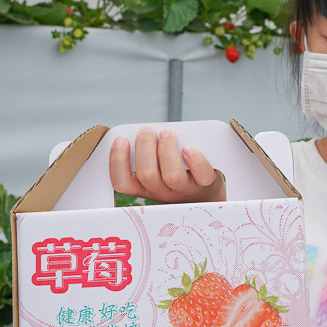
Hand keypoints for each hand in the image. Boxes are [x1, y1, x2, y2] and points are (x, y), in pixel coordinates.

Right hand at [109, 126, 226, 202]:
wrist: (208, 196)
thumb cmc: (178, 177)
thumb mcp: (157, 173)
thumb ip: (147, 155)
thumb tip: (141, 131)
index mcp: (145, 188)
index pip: (122, 183)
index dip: (117, 161)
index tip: (121, 139)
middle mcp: (163, 193)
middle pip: (146, 174)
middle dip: (144, 146)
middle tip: (147, 130)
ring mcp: (185, 190)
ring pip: (171, 175)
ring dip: (167, 149)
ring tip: (167, 132)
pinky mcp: (207, 184)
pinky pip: (201, 174)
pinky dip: (195, 159)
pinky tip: (188, 148)